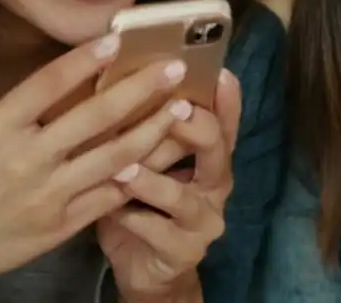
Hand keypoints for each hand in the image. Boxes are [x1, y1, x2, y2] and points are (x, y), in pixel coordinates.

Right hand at [0, 34, 189, 297]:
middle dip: (141, 89)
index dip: (86, 59)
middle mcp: (27, 158)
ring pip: (115, 156)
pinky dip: (138, 174)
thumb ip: (9, 105)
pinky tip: (162, 156)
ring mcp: (48, 195)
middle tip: (175, 69)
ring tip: (182, 109)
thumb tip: (56, 83)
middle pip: (95, 116)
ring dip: (153, 130)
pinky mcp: (61, 225)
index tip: (119, 39)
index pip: (49, 84)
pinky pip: (109, 195)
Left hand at [98, 68, 242, 301]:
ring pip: (183, 196)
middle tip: (173, 108)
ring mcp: (203, 220)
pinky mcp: (184, 251)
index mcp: (210, 158)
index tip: (220, 72)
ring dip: (152, 181)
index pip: (225, 122)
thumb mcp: (147, 162)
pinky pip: (158, 232)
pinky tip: (113, 211)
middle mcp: (216, 185)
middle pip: (217, 150)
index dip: (227, 99)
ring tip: (123, 168)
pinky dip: (134, 219)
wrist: (147, 268)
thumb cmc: (143, 202)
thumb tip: (122, 78)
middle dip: (195, 127)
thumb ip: (147, 130)